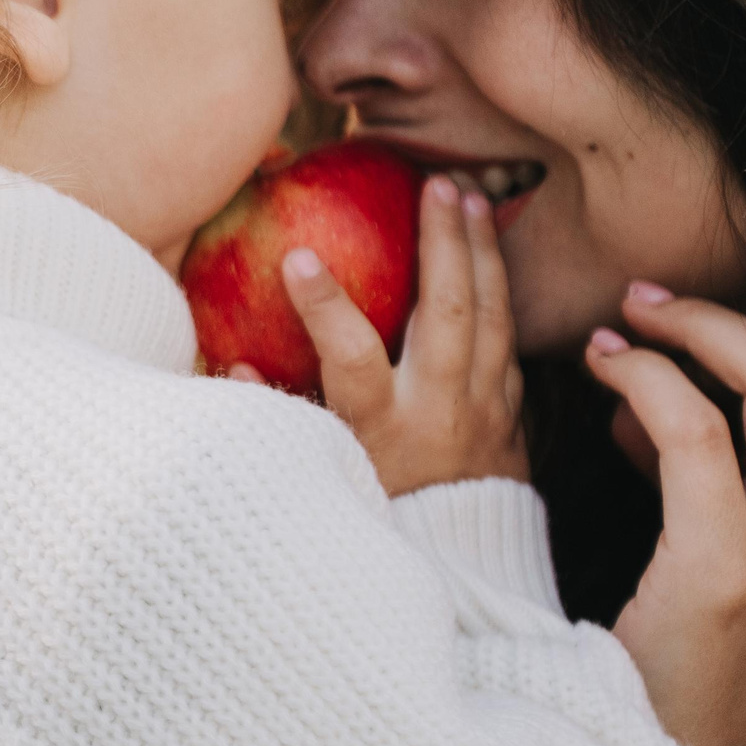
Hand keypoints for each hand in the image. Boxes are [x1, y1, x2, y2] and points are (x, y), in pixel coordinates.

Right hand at [248, 174, 528, 496]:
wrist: (455, 561)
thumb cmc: (373, 506)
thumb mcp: (321, 467)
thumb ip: (278, 414)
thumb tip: (233, 367)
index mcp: (383, 427)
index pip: (353, 356)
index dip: (325, 307)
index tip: (299, 256)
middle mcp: (440, 412)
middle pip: (449, 314)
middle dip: (443, 243)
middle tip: (435, 184)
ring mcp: (486, 409)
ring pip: (494, 316)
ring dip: (483, 250)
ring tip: (471, 196)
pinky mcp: (512, 410)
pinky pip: (511, 338)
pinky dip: (501, 288)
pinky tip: (491, 250)